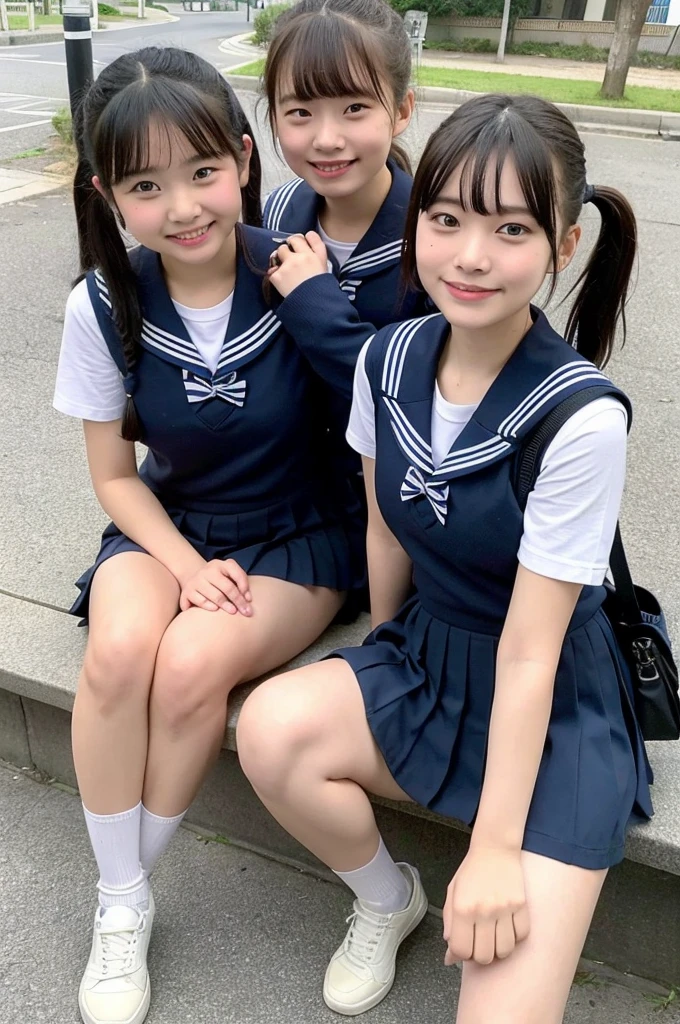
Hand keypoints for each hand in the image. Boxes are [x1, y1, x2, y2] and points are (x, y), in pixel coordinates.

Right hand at [179, 558, 252, 614]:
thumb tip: (247, 599)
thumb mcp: (228, 576)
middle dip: (238, 601)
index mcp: (220, 564)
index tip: (250, 599)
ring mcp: (196, 580)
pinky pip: (201, 601)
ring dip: (226, 605)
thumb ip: (239, 582)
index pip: (236, 573)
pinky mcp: (187, 591)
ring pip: (215, 595)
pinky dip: (209, 606)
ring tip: (233, 611)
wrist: (194, 581)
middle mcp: (207, 570)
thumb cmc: (218, 582)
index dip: (245, 586)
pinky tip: (215, 610)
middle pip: (227, 587)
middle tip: (246, 612)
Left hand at [267, 231, 327, 297]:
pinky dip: (275, 276)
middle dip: (291, 247)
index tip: (301, 244)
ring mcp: (290, 265)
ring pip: (280, 251)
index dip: (305, 239)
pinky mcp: (278, 275)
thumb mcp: (326, 271)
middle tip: (291, 258)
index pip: (311, 236)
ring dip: (281, 258)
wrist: (313, 308)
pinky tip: (282, 283)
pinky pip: (272, 270)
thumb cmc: (320, 292)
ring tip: (287, 271)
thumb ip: (318, 255)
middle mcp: (304, 257)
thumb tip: (308, 242)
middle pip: (293, 240)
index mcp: (317, 256)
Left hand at [442, 846, 529, 965]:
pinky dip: (515, 937)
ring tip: (494, 935)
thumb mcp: (452, 893)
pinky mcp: (522, 906)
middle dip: (480, 955)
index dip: (461, 955)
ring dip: (498, 949)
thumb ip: (449, 924)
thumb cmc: (471, 872)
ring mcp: (505, 909)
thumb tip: (450, 957)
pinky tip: (508, 926)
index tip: (464, 947)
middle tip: (479, 941)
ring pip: (504, 951)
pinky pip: (522, 936)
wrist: (495, 848)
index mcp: (462, 908)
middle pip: (484, 957)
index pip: (461, 950)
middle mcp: (483, 911)